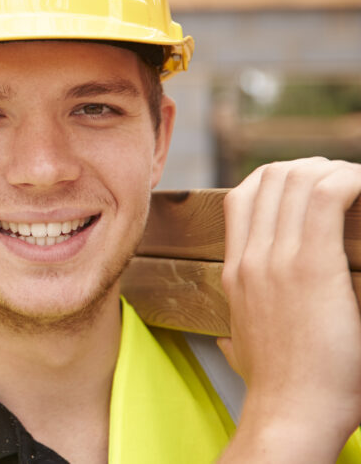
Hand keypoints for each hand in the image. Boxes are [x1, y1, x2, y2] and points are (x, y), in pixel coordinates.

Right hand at [218, 158, 360, 460]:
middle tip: (344, 182)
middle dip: (311, 168)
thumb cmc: (279, 390)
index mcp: (235, 272)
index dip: (278, 177)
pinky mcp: (309, 267)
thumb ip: (236, 338)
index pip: (243, 196)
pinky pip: (326, 198)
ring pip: (296, 179)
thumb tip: (231, 344)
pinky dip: (350, 182)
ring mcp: (275, 260)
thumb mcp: (242, 353)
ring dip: (333, 171)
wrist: (289, 413)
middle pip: (269, 178)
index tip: (312, 186)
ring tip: (358, 184)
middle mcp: (250, 258)